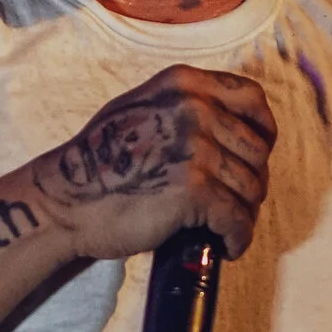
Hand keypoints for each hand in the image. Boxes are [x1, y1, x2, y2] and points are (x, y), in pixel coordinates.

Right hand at [31, 66, 277, 261]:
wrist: (67, 200)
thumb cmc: (98, 162)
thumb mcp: (140, 108)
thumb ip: (183, 107)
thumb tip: (229, 127)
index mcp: (184, 84)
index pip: (252, 99)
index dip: (264, 130)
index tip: (259, 152)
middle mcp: (194, 108)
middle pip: (256, 149)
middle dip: (253, 179)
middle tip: (237, 201)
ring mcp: (196, 148)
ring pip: (251, 187)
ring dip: (245, 213)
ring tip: (228, 228)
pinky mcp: (195, 190)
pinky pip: (237, 219)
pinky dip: (238, 238)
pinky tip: (227, 247)